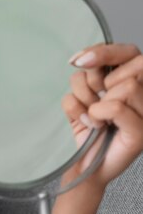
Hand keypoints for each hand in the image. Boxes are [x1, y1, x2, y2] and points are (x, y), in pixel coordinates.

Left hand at [61, 43, 142, 186]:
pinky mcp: (142, 132)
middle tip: (88, 101)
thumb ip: (87, 73)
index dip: (103, 52)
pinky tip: (95, 125)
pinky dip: (96, 114)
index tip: (76, 61)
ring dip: (93, 100)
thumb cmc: (86, 124)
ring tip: (92, 116)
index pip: (128, 51)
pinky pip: (116, 107)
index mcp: (133, 79)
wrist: (83, 162)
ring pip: (125, 86)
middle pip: (126, 68)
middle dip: (93, 82)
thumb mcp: (82, 92)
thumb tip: (81, 60)